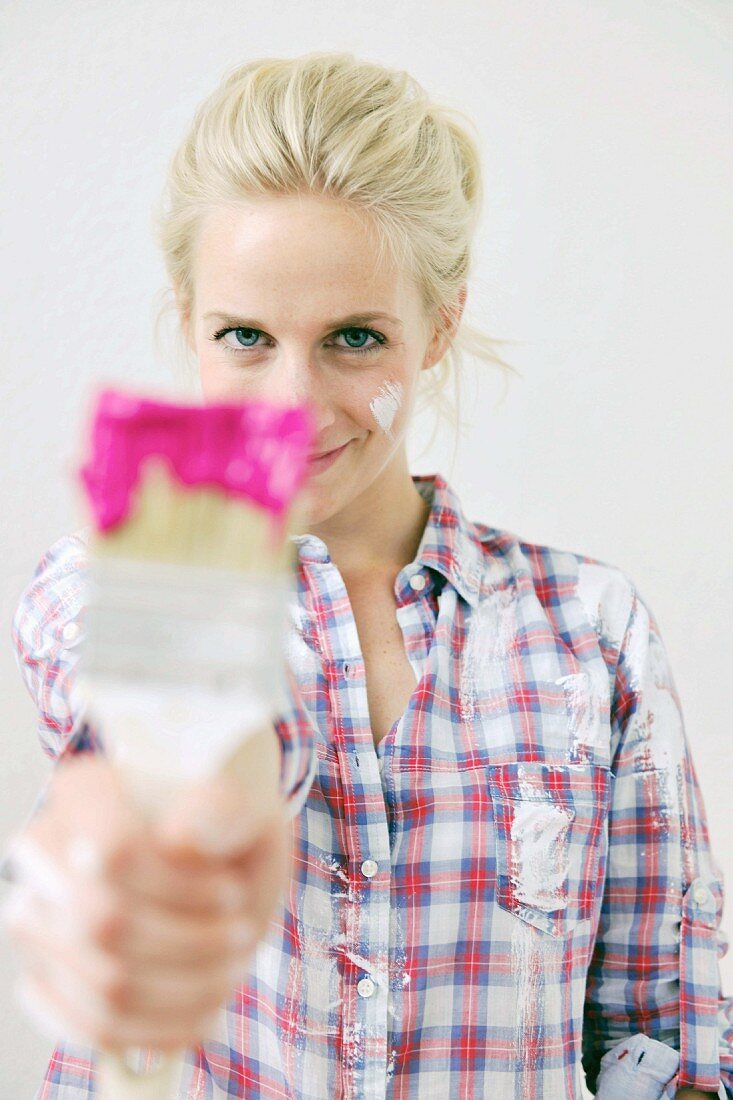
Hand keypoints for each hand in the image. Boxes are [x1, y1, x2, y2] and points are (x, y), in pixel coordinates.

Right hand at [1, 724, 290, 1051]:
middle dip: (190, 944)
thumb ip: (220, 810)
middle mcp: (48, 852)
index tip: (232, 892)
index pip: (114, 850)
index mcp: (87, 791)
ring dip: (187, 990)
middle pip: (102, 923)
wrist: (214, 849)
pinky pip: (93, 1026)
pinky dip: (160, 1030)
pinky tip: (206, 1012)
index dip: (179, 888)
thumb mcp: (242, 804)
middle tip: (242, 934)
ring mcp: (43, 917)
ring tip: (233, 968)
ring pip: (103, 986)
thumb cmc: (226, 821)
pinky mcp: (54, 972)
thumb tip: (179, 841)